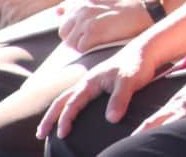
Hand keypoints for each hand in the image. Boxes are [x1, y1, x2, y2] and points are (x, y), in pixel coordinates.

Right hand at [38, 41, 159, 139]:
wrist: (145, 51)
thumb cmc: (136, 65)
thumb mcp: (129, 82)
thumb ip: (119, 99)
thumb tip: (111, 119)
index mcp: (90, 81)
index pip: (72, 103)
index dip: (65, 119)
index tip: (61, 134)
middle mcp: (87, 82)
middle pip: (62, 100)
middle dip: (50, 117)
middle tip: (40, 134)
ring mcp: (92, 83)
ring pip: (68, 98)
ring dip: (56, 112)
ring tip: (49, 127)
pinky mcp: (99, 85)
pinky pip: (77, 97)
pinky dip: (69, 107)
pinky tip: (70, 114)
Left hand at [57, 0, 150, 52]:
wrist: (149, 8)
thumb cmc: (134, 4)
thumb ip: (83, 2)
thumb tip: (58, 10)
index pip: (66, 14)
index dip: (74, 25)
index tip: (86, 29)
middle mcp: (83, 6)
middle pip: (64, 30)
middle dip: (75, 37)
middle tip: (93, 39)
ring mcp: (86, 18)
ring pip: (70, 41)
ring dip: (82, 45)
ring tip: (99, 42)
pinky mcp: (92, 31)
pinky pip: (80, 48)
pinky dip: (89, 50)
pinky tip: (102, 45)